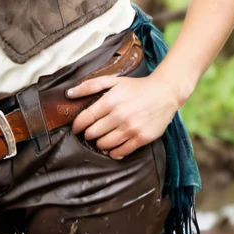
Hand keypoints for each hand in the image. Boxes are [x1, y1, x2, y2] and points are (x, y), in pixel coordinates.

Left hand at [63, 71, 182, 159]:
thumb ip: (89, 86)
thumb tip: (68, 94)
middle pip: (93, 133)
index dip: (77, 126)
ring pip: (105, 144)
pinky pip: (122, 151)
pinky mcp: (142, 138)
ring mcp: (132, 128)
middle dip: (88, 134)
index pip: (86, 118)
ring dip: (100, 144)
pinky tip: (113, 148)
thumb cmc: (136, 87)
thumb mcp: (113, 81)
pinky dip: (114, 152)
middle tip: (90, 133)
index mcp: (110, 101)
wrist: (165, 93)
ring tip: (101, 139)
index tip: (75, 129)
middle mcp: (120, 115)